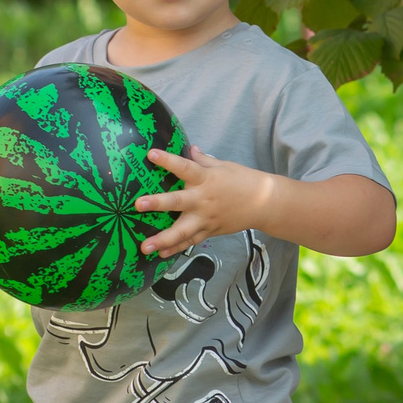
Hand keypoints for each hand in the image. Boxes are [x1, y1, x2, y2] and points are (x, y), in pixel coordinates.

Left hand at [136, 145, 273, 255]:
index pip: (184, 167)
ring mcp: (206, 218)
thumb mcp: (223, 166)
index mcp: (206, 179)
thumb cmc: (243, 180)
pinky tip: (160, 254)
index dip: (168, 160)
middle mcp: (203, 200)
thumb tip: (190, 149)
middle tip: (139, 205)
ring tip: (144, 247)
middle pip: (178, 202)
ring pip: (182, 231)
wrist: (263, 203)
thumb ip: (203, 160)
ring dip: (162, 239)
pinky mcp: (209, 231)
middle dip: (158, 203)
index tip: (151, 154)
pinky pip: (190, 241)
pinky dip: (176, 248)